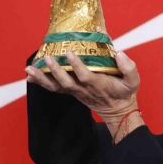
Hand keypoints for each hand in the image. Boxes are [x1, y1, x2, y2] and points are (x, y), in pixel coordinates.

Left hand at [25, 51, 140, 136]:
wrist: (118, 110)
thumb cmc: (125, 93)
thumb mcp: (133, 82)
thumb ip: (129, 68)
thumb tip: (120, 54)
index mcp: (98, 85)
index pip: (86, 76)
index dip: (77, 66)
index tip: (69, 53)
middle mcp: (84, 89)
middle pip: (66, 82)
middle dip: (55, 70)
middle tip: (47, 58)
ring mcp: (75, 92)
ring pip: (56, 86)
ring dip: (42, 78)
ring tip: (29, 69)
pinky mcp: (70, 92)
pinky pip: (53, 88)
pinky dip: (41, 82)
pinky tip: (30, 76)